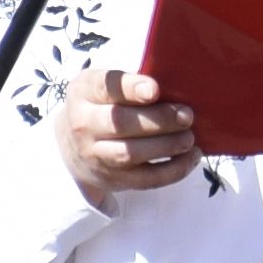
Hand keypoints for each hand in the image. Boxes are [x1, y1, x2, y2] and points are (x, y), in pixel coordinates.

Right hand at [61, 68, 200, 203]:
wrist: (72, 148)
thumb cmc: (101, 107)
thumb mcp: (104, 86)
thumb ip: (131, 83)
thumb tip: (176, 86)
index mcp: (83, 92)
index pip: (104, 86)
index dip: (130, 87)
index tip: (155, 90)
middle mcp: (83, 123)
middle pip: (120, 122)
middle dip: (158, 120)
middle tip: (186, 116)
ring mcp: (96, 154)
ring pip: (131, 153)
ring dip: (167, 146)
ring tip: (189, 137)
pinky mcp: (113, 179)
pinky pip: (146, 179)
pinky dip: (174, 170)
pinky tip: (191, 157)